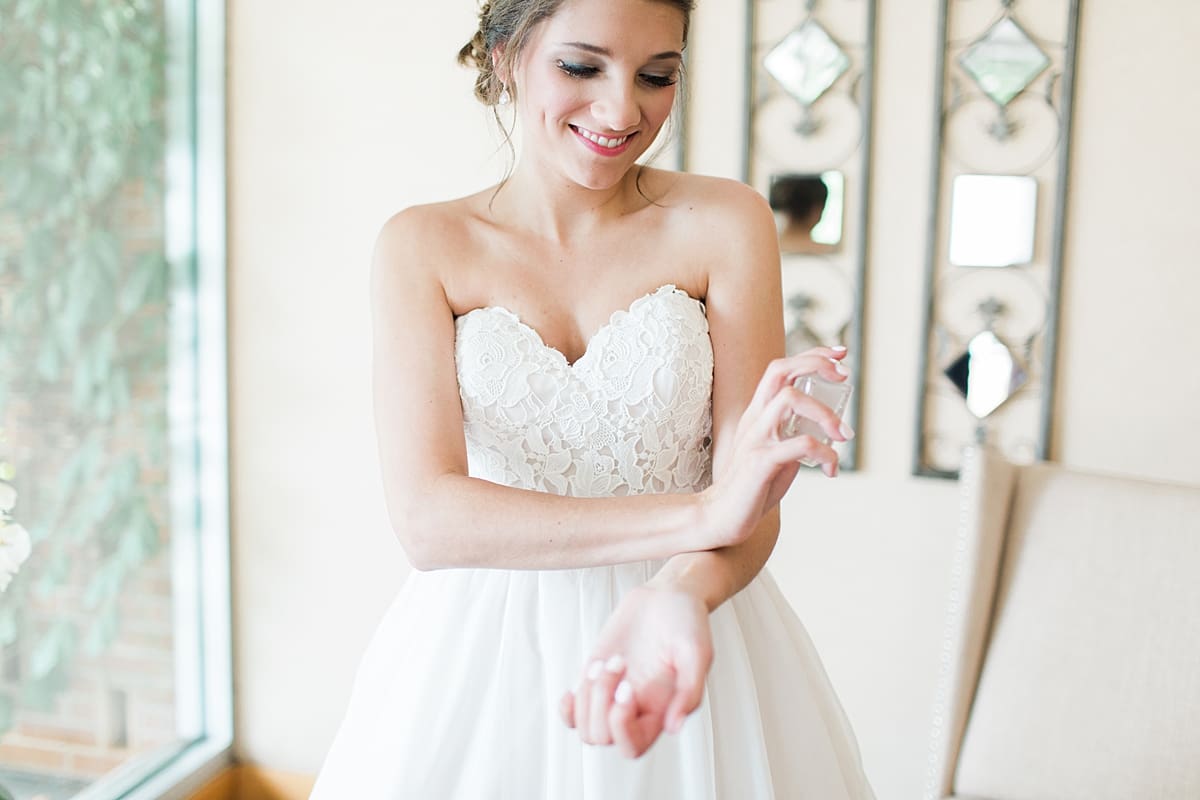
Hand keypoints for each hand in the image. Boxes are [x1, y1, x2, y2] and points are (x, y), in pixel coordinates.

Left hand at [560, 584, 712, 757]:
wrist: (666, 597)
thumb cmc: (686, 623)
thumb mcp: (697, 652)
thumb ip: (689, 691)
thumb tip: (673, 728)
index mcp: (660, 711)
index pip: (632, 747)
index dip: (621, 726)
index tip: (628, 687)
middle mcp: (635, 710)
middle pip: (602, 737)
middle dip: (601, 701)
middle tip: (619, 662)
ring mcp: (612, 697)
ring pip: (585, 727)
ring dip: (588, 695)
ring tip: (607, 661)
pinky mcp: (595, 680)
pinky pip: (573, 713)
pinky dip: (567, 708)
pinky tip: (572, 690)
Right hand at [701, 346, 852, 548]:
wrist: (722, 516)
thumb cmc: (753, 486)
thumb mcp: (775, 451)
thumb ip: (793, 434)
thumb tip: (829, 427)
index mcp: (757, 413)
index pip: (780, 369)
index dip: (811, 356)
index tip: (839, 355)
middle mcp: (754, 419)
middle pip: (780, 371)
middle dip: (815, 364)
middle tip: (844, 377)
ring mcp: (755, 438)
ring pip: (791, 399)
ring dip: (825, 413)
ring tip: (844, 435)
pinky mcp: (760, 461)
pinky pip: (799, 444)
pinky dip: (824, 453)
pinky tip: (830, 469)